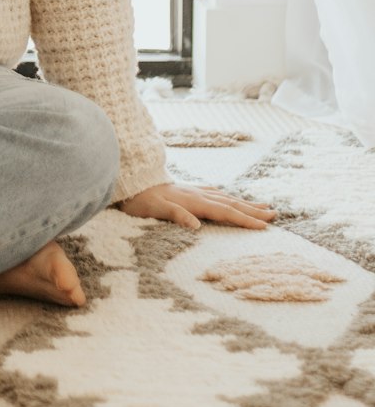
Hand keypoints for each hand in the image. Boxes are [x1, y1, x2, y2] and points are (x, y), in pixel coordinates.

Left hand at [118, 182, 278, 230]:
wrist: (130, 181)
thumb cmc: (141, 200)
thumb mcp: (155, 209)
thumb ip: (175, 215)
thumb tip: (196, 226)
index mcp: (194, 202)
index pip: (225, 212)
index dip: (245, 219)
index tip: (265, 226)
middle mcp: (198, 194)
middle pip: (231, 203)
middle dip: (253, 209)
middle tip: (275, 214)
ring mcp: (194, 191)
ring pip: (225, 197)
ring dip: (244, 202)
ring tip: (263, 204)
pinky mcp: (188, 190)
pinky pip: (214, 193)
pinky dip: (226, 196)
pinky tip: (229, 196)